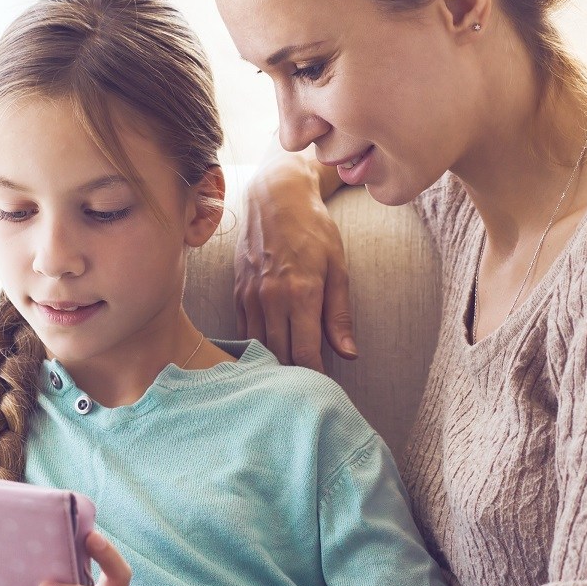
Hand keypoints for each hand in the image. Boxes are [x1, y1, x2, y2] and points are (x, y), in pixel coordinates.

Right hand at [236, 152, 356, 371]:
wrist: (275, 197)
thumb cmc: (313, 229)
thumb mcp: (338, 268)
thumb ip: (340, 315)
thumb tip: (349, 355)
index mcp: (300, 294)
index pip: (305, 354)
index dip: (315, 377)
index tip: (325, 387)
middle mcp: (270, 298)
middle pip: (279, 355)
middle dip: (294, 376)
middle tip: (308, 388)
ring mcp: (249, 296)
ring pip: (258, 347)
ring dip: (273, 364)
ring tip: (288, 377)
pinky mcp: (237, 292)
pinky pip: (244, 331)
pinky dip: (256, 347)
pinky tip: (268, 354)